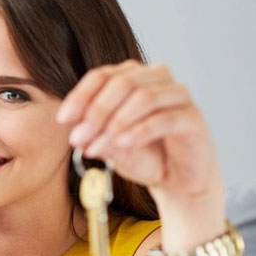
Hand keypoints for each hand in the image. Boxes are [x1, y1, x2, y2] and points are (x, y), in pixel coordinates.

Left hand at [57, 60, 222, 204]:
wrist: (177, 180)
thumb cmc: (143, 156)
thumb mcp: (109, 145)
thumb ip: (94, 134)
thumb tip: (75, 129)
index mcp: (133, 77)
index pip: (102, 75)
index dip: (80, 96)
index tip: (63, 120)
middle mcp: (157, 78)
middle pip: (122, 82)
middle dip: (96, 111)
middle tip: (78, 139)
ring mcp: (178, 95)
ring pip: (143, 97)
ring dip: (114, 123)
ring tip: (96, 148)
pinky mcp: (193, 117)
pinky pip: (164, 118)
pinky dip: (139, 131)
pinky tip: (121, 145)